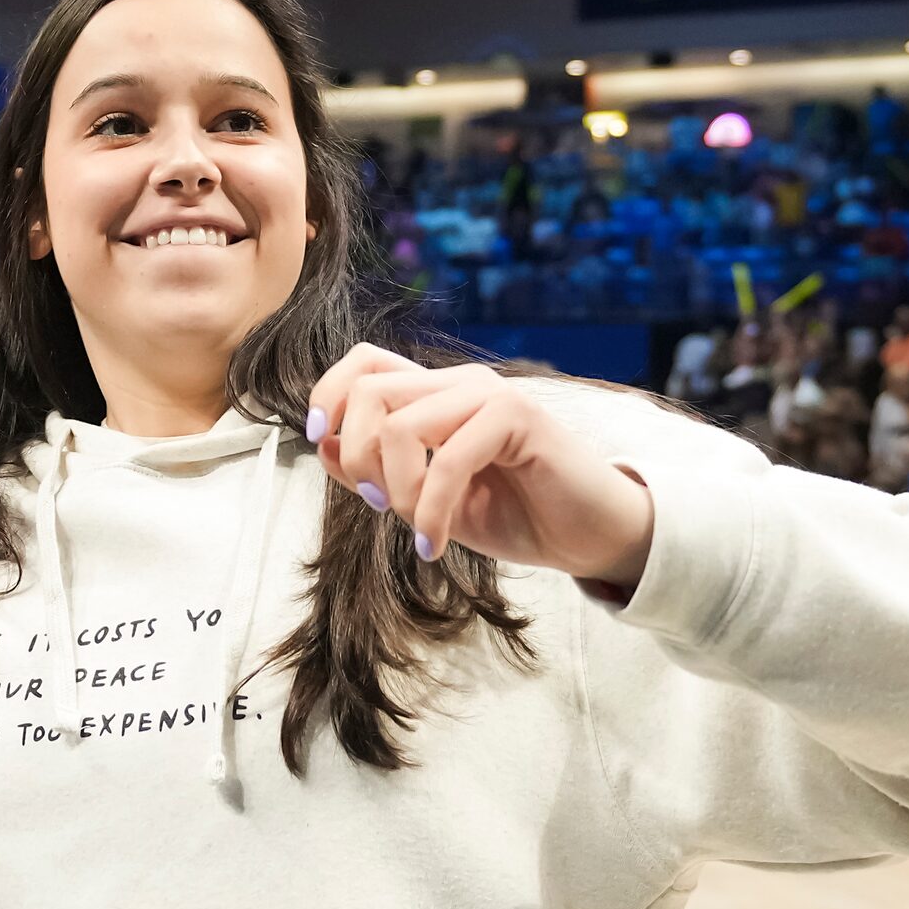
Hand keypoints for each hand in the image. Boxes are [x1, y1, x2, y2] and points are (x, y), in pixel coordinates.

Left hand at [306, 345, 655, 591]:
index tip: (322, 441)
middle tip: (380, 507)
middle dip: (360, 458)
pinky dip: (432, 511)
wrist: (586, 537)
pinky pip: (449, 459)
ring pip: (402, 426)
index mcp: (434, 396)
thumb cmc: (511, 515)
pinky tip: (436, 545)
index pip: (364, 363)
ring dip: (398, 492)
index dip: (329, 394)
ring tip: (422, 531)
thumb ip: (375, 474)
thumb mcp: (424, 501)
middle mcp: (459, 384)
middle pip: (370, 392)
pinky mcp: (519, 416)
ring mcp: (490, 395)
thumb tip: (328, 445)